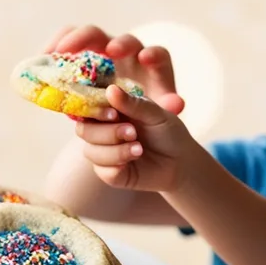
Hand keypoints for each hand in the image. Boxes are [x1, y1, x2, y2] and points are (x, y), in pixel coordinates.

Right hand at [44, 24, 185, 115]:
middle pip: (123, 40)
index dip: (152, 56)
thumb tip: (177, 104)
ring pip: (91, 36)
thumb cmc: (147, 121)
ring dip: (75, 40)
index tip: (146, 59)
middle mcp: (130, 58)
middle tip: (105, 53)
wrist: (125, 126)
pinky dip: (56, 48)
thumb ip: (164, 110)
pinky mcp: (82, 62)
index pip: (158, 55)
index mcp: (152, 69)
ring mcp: (104, 57)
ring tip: (57, 53)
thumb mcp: (160, 119)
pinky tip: (43, 58)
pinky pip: (68, 46)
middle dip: (113, 44)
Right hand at [75, 84, 200, 191]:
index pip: (88, 107)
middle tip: (132, 132)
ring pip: (90, 152)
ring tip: (139, 149)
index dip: (93, 110)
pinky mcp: (110, 173)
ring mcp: (105, 153)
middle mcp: (103, 131)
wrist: (181, 163)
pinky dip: (117, 166)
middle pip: (84, 130)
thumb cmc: (168, 133)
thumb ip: (133, 104)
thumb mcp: (155, 114)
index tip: (112, 114)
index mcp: (110, 111)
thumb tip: (111, 90)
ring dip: (115, 150)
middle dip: (107, 132)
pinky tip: (133, 161)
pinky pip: (102, 171)